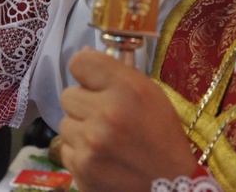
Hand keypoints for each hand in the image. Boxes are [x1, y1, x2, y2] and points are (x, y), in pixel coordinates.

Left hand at [58, 48, 196, 191]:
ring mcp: (91, 144)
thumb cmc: (161, 136)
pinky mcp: (82, 168)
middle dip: (84, 105)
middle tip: (105, 117)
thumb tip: (81, 55)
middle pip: (68, 95)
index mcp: (127, 89)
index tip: (95, 83)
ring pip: (64, 123)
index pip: (79, 63)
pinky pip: (66, 149)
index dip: (86, 73)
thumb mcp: (150, 94)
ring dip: (81, 130)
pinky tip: (102, 158)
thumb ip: (116, 73)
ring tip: (105, 140)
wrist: (171, 187)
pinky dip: (80, 153)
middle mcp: (106, 114)